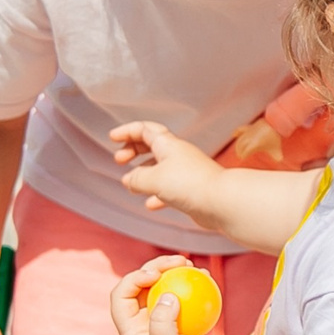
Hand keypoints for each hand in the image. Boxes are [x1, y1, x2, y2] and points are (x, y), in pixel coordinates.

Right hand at [110, 121, 226, 223]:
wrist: (220, 201)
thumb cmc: (189, 184)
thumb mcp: (153, 179)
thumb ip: (136, 178)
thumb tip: (128, 180)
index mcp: (168, 144)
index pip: (144, 130)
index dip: (127, 132)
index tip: (113, 138)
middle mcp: (178, 155)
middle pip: (152, 146)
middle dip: (133, 150)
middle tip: (119, 160)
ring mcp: (185, 172)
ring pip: (160, 168)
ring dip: (144, 173)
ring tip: (130, 184)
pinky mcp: (191, 190)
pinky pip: (170, 189)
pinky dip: (157, 194)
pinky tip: (150, 204)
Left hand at [111, 256, 229, 334]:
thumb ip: (161, 322)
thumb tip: (168, 294)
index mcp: (131, 329)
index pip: (121, 296)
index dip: (133, 279)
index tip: (154, 275)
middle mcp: (145, 320)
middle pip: (143, 284)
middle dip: (156, 266)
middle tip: (178, 261)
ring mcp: (165, 317)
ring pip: (165, 284)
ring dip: (174, 270)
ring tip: (190, 263)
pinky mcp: (185, 316)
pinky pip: (187, 292)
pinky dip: (194, 281)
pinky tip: (204, 273)